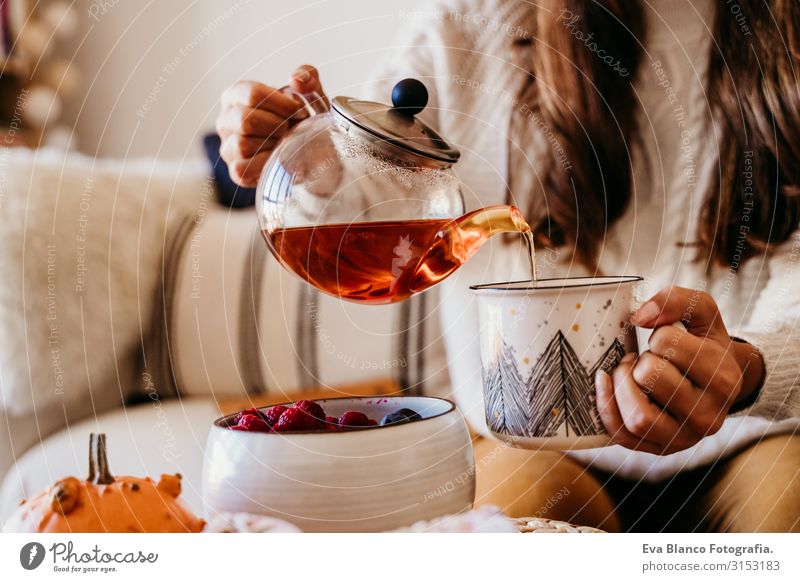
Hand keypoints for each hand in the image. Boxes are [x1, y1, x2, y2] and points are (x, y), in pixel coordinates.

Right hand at [216, 65, 326, 186]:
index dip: (282, 104)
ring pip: (243, 144)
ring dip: (272, 145)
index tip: (300, 112)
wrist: (311, 152)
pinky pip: (242, 169)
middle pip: (246, 120)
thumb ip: (307, 76)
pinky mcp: (236, 171)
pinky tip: (279, 158)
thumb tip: (297, 80)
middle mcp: (225, 120)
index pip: (252, 94)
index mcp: (235, 96)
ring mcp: (228, 147)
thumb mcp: (309, 93)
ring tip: (286, 142)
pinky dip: (265, 164)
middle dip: (278, 125)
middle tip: (293, 129)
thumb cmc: (302, 119)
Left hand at [595, 286, 764, 454]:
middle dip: (639, 360)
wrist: (717, 385)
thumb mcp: (702, 314)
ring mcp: (684, 438)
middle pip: (650, 377)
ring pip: (638, 416)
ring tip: (629, 372)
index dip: (659, 335)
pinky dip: (606, 406)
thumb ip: (676, 300)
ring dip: (621, 385)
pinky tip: (606, 383)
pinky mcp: (659, 449)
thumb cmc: (704, 345)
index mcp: (724, 380)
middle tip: (644, 357)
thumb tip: (639, 316)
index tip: (665, 340)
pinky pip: (622, 435)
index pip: (668, 343)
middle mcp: (709, 416)